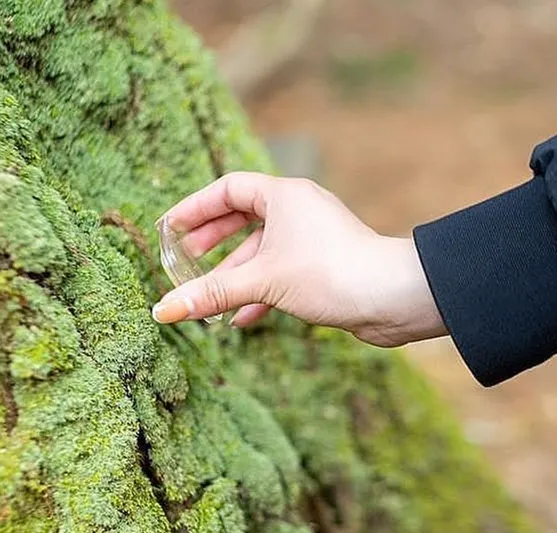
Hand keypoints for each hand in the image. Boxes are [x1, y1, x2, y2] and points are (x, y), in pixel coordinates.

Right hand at [151, 172, 446, 347]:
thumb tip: (161, 310)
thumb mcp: (262, 281)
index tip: (170, 227)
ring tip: (208, 298)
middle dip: (212, 240)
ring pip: (262, 251)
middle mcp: (298, 211)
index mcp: (284, 196)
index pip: (227, 189)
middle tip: (185, 256)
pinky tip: (241, 319)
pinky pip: (280, 272)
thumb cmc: (331, 273)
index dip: (195, 207)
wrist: (394, 298)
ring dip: (234, 274)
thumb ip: (210, 293)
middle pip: (242, 217)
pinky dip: (258, 291)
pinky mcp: (322, 266)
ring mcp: (312, 238)